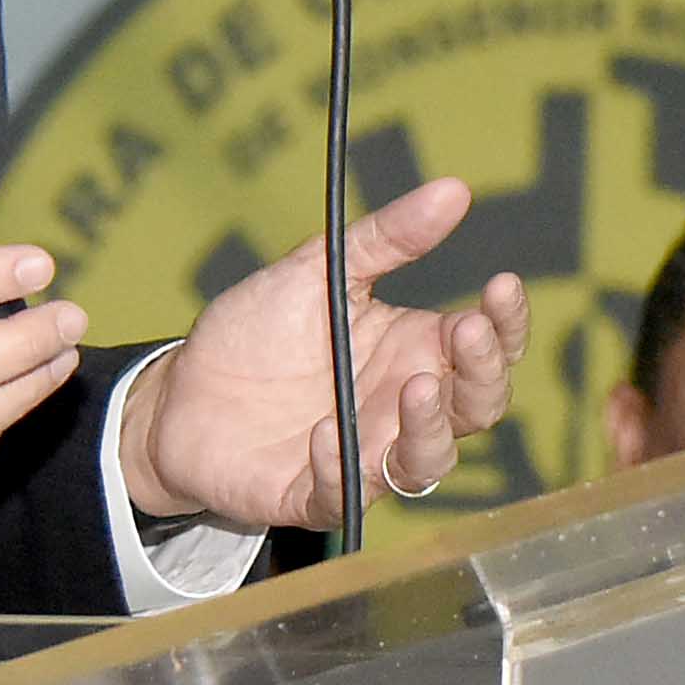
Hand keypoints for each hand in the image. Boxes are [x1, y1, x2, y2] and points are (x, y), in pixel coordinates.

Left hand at [124, 175, 532, 531]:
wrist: (178, 391)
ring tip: (415, 388)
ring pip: (428, 462)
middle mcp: (401, 408)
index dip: (506, 322)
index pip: (487, 346)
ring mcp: (364, 454)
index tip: (500, 284)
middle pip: (476, 406)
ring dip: (430, 429)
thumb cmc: (256, 332)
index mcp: (413, 351)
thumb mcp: (318, 270)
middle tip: (467, 331)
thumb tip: (453, 190)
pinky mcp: (316, 494)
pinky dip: (340, 467)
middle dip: (484, 372)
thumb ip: (385, 238)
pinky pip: (345, 493)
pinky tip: (319, 433)